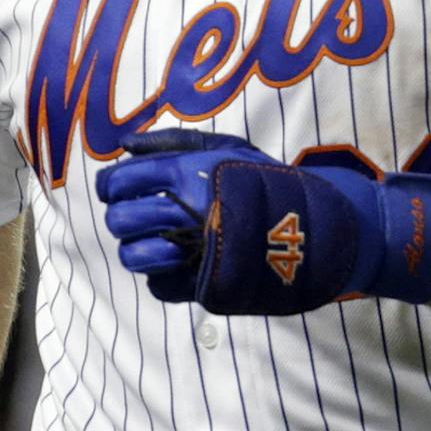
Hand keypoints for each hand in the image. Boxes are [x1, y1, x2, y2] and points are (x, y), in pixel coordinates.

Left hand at [94, 130, 430, 314]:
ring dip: (140, 251)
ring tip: (163, 243)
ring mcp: (195, 251)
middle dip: (123, 219)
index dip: (112, 187)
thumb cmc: (270, 182)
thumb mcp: (228, 147)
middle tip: (142, 219)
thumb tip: (125, 145)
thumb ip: (174, 142)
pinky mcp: (205, 286)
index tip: (122, 191)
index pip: (119, 181)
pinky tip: (184, 264)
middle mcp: (186, 211)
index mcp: (187, 173)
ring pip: (133, 257)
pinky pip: (159, 287)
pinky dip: (165, 278)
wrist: (318, 229)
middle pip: (120, 221)